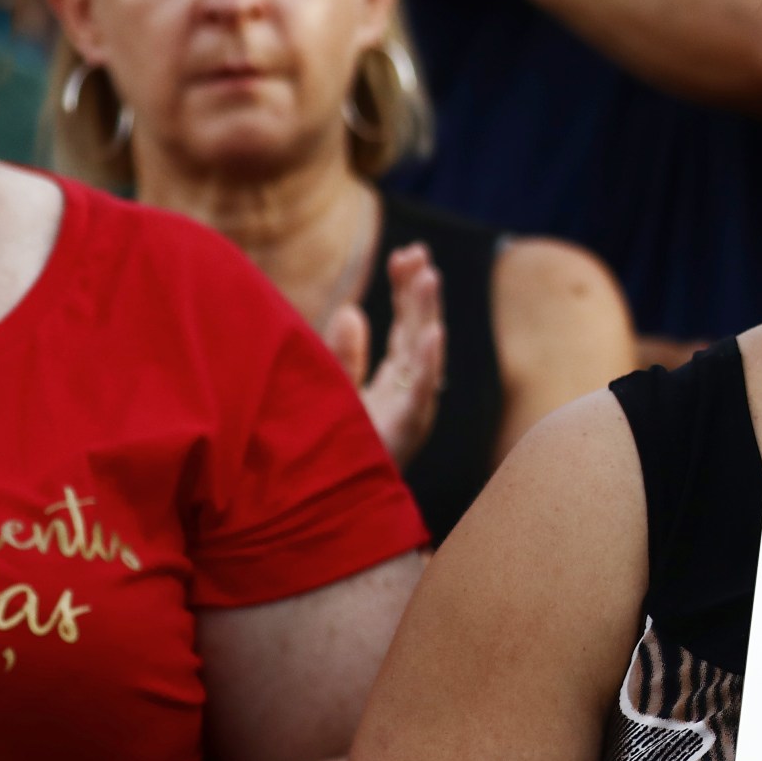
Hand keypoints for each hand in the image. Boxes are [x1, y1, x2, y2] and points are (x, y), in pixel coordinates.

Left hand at [324, 244, 446, 469]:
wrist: (329, 507)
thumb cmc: (335, 451)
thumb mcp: (338, 393)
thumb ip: (346, 355)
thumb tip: (352, 310)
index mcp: (398, 381)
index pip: (407, 325)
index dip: (408, 290)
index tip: (405, 254)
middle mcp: (410, 393)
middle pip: (419, 332)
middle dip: (420, 293)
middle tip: (418, 254)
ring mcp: (410, 411)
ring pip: (424, 356)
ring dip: (428, 315)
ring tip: (429, 277)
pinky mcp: (403, 432)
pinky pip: (419, 394)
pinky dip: (427, 363)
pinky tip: (432, 334)